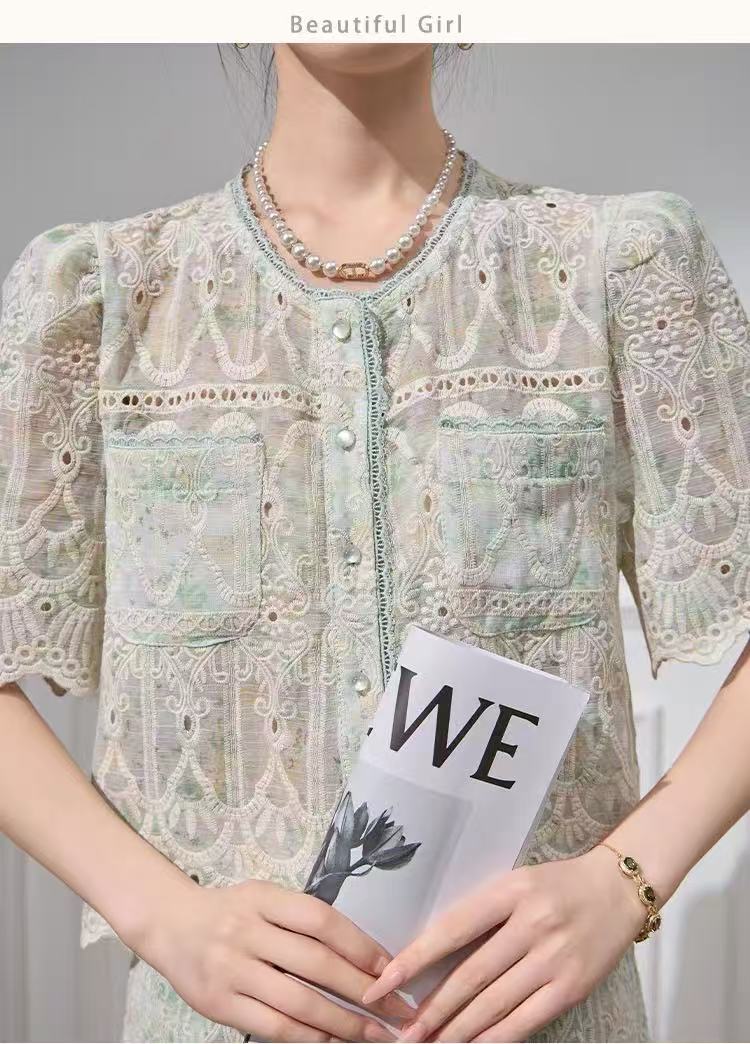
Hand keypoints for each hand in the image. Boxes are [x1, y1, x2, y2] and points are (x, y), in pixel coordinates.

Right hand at [129, 875, 416, 1041]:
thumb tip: (362, 954)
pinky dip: (308, 1036)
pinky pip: (273, 1026)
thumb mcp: (264, 898)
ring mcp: (231, 969)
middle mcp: (247, 931)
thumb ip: (302, 919)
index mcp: (263, 898)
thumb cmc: (229, 912)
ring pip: (298, 1002)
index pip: (321, 920)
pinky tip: (331, 1040)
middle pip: (316, 963)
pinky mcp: (219, 1004)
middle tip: (396, 1008)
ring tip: (374, 1033)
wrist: (170, 925)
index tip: (390, 968)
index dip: (360, 944)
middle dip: (363, 990)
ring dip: (343, 1022)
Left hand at [360, 847, 646, 1041]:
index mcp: (509, 890)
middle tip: (404, 1033)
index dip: (413, 959)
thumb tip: (435, 957)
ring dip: (457, 1030)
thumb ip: (480, 914)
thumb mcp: (514, 883)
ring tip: (430, 1043)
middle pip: (470, 975)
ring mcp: (553, 958)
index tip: (383, 983)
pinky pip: (526, 1020)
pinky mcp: (572, 986)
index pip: (451, 929)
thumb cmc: (557, 885)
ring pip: (494, 1003)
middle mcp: (531, 923)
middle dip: (432, 1009)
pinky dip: (496, 1037)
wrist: (617, 889)